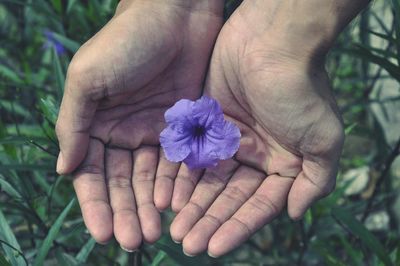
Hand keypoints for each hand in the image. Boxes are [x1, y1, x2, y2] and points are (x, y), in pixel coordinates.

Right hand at [55, 0, 223, 250]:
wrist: (175, 16)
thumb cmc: (126, 42)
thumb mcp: (89, 79)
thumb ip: (74, 124)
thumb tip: (64, 170)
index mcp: (96, 125)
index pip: (92, 175)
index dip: (96, 205)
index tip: (103, 233)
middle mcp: (124, 133)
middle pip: (123, 183)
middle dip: (126, 212)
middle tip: (135, 242)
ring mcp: (155, 133)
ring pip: (150, 179)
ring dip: (151, 206)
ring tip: (156, 233)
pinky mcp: (183, 128)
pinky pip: (178, 163)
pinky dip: (175, 185)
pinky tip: (175, 206)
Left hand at [170, 2, 345, 256]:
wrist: (270, 40)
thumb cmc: (299, 90)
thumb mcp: (323, 138)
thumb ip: (315, 180)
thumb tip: (295, 214)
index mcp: (280, 164)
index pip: (256, 205)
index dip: (237, 228)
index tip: (214, 249)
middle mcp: (253, 155)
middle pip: (227, 197)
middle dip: (208, 221)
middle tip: (186, 244)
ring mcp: (228, 140)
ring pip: (206, 180)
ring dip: (191, 205)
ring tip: (174, 230)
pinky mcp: (206, 124)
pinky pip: (190, 155)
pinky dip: (180, 177)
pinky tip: (167, 198)